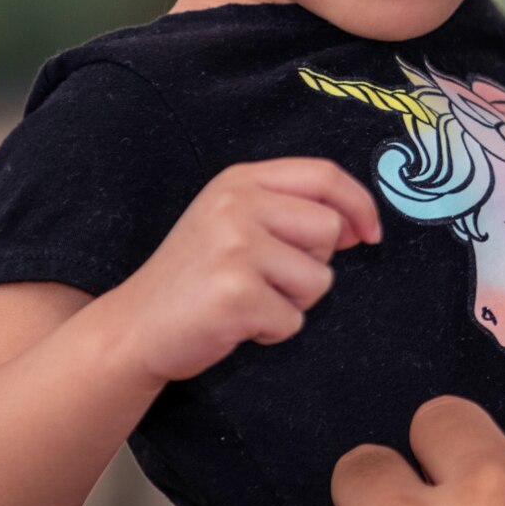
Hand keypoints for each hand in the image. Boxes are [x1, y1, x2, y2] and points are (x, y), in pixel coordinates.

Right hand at [110, 158, 380, 383]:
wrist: (133, 327)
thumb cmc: (195, 277)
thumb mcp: (234, 222)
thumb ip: (291, 211)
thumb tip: (361, 225)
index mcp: (241, 180)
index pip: (324, 175)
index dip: (360, 204)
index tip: (372, 234)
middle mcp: (237, 205)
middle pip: (329, 229)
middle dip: (313, 264)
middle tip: (267, 278)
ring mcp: (235, 248)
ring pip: (319, 279)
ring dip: (293, 302)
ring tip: (248, 299)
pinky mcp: (237, 295)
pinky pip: (293, 319)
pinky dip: (271, 330)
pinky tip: (236, 323)